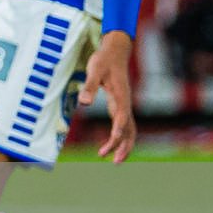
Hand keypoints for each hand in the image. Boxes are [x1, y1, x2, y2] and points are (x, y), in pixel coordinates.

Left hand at [79, 30, 136, 163]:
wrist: (115, 51)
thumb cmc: (104, 60)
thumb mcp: (94, 70)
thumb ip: (89, 86)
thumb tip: (83, 102)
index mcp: (121, 96)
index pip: (121, 116)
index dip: (118, 129)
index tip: (112, 140)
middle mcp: (126, 103)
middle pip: (129, 129)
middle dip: (123, 145)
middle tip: (114, 162)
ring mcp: (125, 105)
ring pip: (129, 129)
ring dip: (124, 145)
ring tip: (114, 160)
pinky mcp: (121, 104)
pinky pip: (125, 125)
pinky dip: (122, 137)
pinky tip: (112, 144)